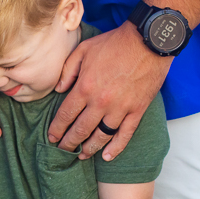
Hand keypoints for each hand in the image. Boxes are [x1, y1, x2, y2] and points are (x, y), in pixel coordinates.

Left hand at [49, 21, 170, 160]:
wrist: (148, 41)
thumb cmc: (114, 43)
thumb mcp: (84, 50)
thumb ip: (68, 70)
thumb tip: (58, 90)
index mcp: (85, 87)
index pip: (65, 115)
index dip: (56, 129)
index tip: (52, 137)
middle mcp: (100, 102)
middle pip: (80, 130)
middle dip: (69, 142)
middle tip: (62, 150)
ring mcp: (120, 109)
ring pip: (101, 136)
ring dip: (89, 148)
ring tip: (81, 155)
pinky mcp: (137, 111)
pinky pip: (125, 135)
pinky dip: (115, 148)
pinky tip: (106, 156)